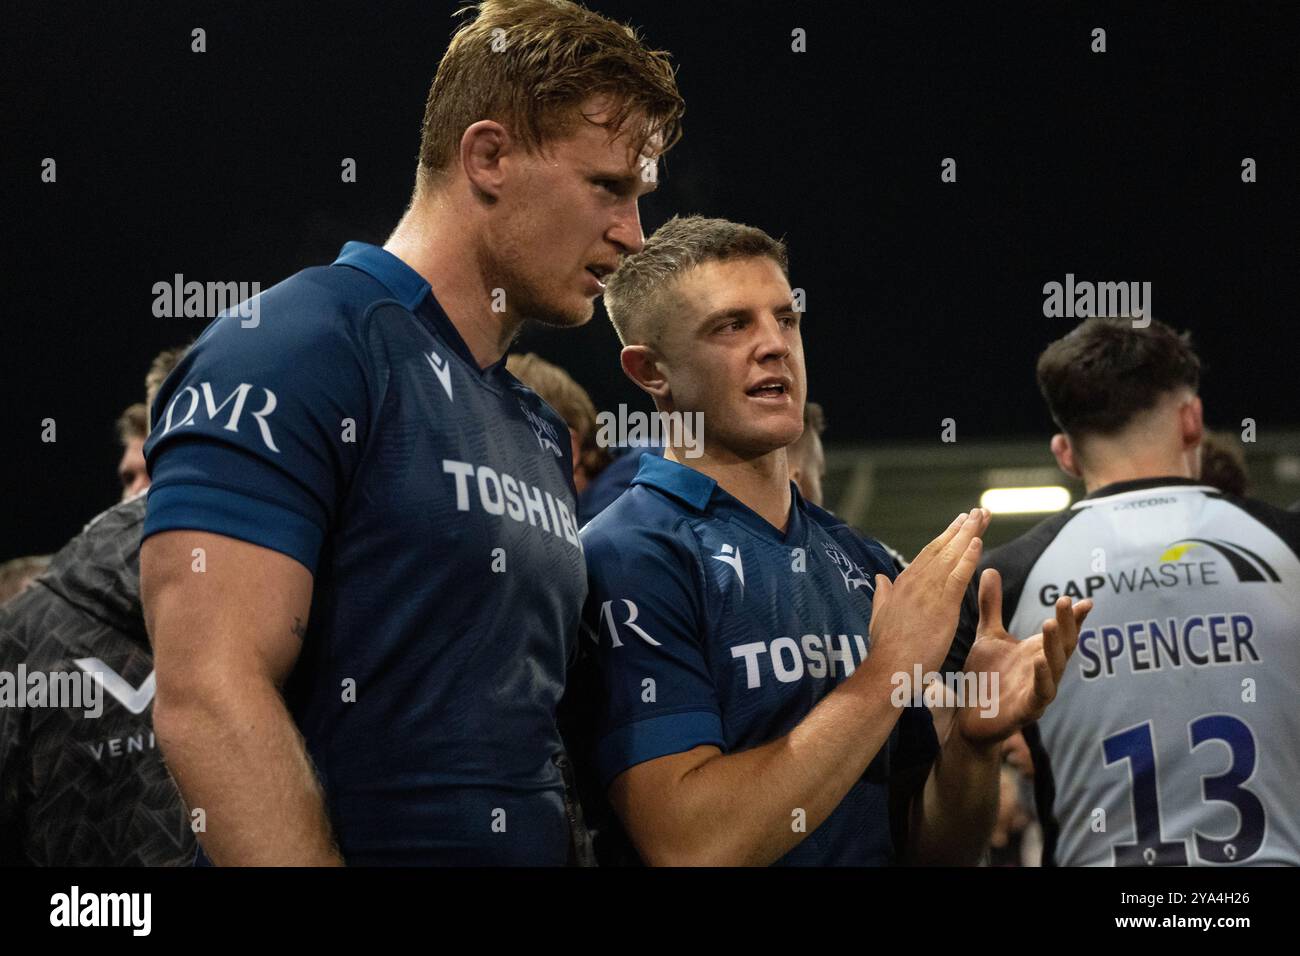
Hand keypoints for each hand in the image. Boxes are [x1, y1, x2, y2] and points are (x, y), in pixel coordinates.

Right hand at [869, 509, 989, 676]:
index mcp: (902, 584)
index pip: (928, 554)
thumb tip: (880, 578)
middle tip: (978, 511)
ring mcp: (928, 593)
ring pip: (951, 557)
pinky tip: (978, 542)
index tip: (959, 522)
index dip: (945, 537)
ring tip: (981, 516)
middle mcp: (915, 582)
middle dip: (961, 529)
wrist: (887, 670)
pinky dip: (968, 558)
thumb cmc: (885, 649)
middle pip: (942, 548)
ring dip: (968, 535)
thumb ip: (882, 594)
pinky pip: (957, 577)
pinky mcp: (941, 607)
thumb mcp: (879, 616)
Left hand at [956, 568, 1091, 745]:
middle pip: (1063, 646)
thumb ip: (992, 606)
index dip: (1074, 618)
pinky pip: (1039, 694)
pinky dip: (1042, 678)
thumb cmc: (985, 678)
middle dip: (1067, 624)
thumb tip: (991, 569)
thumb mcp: (989, 636)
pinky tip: (1038, 661)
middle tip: (1066, 601)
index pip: (1062, 632)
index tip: (1084, 600)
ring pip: (1054, 668)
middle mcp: (1043, 671)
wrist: (969, 719)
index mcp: (1037, 652)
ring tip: (1050, 623)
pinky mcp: (1027, 711)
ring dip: (1054, 647)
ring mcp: (1037, 691)